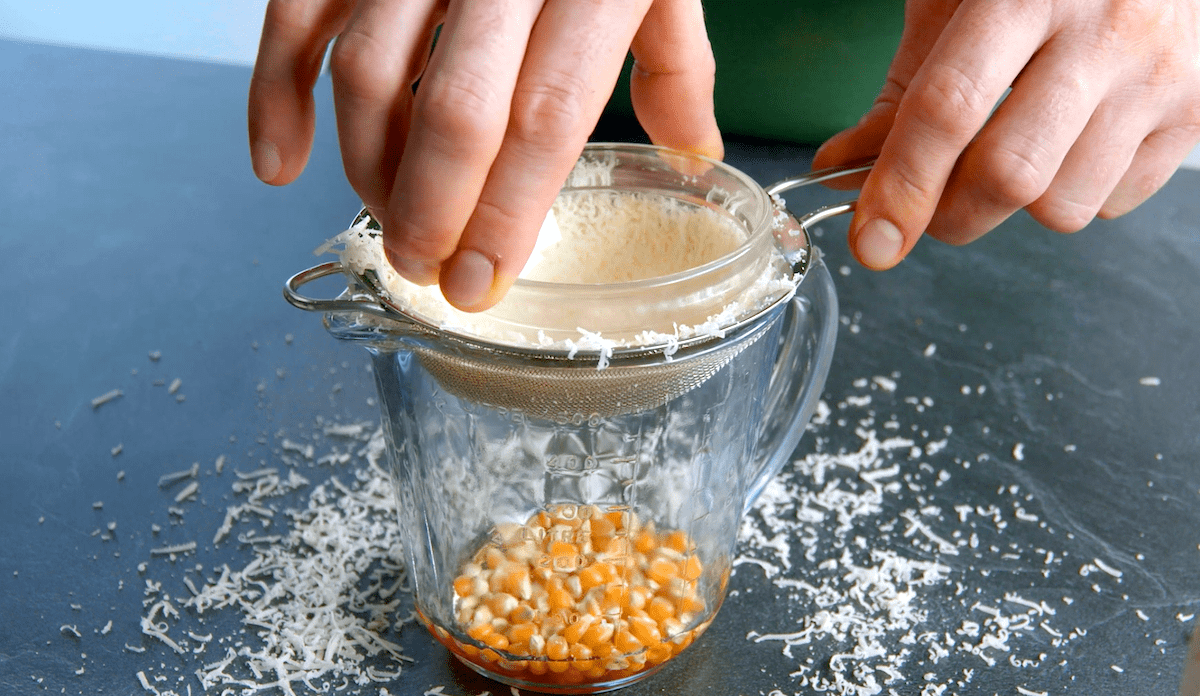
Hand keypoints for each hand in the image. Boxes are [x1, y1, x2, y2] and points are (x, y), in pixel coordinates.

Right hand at [248, 0, 722, 310]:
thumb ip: (674, 65)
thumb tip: (692, 151)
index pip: (543, 120)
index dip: (507, 213)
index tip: (483, 279)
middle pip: (454, 114)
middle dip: (432, 213)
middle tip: (426, 269)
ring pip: (369, 74)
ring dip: (368, 168)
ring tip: (389, 220)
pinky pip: (294, 17)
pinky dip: (272, 96)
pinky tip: (280, 163)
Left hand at [813, 0, 1199, 268]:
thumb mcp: (951, 7)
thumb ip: (900, 91)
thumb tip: (842, 170)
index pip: (948, 108)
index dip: (901, 185)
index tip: (871, 240)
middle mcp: (1103, 28)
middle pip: (1008, 173)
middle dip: (948, 216)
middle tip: (928, 209)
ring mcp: (1158, 72)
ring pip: (1062, 205)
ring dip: (1015, 207)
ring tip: (1011, 152)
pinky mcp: (1195, 110)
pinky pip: (1113, 204)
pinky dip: (1071, 196)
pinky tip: (1067, 144)